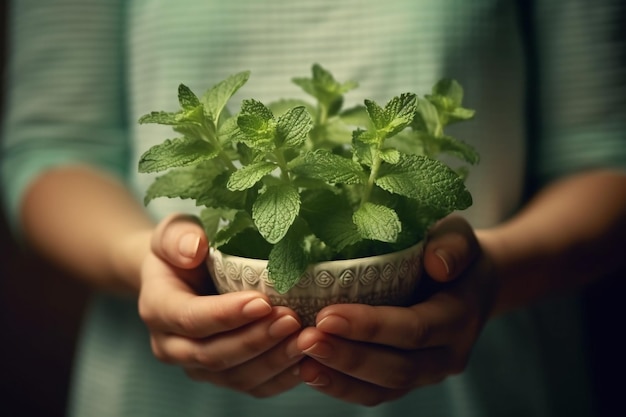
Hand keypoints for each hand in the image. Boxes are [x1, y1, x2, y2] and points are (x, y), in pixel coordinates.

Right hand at [138, 214, 303, 397]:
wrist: (182, 274)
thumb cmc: (183, 247)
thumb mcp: (174, 231)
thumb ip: (178, 237)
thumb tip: (194, 248)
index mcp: (158, 308)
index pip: (190, 318)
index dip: (226, 315)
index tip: (262, 302)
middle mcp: (172, 346)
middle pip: (214, 355)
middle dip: (256, 340)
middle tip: (292, 319)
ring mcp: (197, 366)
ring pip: (236, 377)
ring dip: (274, 361)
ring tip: (306, 339)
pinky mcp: (223, 376)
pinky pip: (253, 387)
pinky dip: (282, 377)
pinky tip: (306, 358)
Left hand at [295, 216, 494, 404]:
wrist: (469, 279)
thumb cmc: (451, 249)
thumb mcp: (458, 236)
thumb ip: (453, 245)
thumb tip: (436, 264)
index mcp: (460, 316)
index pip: (414, 329)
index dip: (371, 327)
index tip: (327, 316)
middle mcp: (448, 353)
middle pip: (397, 368)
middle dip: (348, 357)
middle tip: (306, 340)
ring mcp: (428, 372)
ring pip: (383, 388)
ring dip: (340, 377)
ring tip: (302, 362)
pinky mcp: (407, 379)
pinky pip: (374, 393)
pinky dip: (341, 387)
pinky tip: (309, 371)